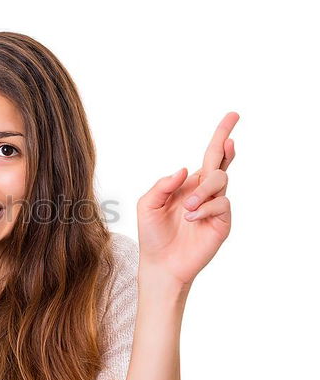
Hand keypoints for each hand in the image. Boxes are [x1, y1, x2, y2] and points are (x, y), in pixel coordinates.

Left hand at [136, 112, 238, 287]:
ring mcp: (215, 206)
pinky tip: (191, 217)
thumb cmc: (153, 234)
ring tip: (186, 208)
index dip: (220, 137)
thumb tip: (185, 168)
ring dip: (202, 191)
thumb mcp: (148, 205)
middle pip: (220, 161)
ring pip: (219, 181)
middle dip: (225, 141)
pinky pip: (221, 204)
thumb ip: (163, 185)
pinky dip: (205, 208)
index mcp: (188, 184)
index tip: (233, 117)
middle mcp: (204, 192)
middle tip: (232, 128)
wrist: (160, 263)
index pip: (208, 157)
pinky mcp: (222, 222)